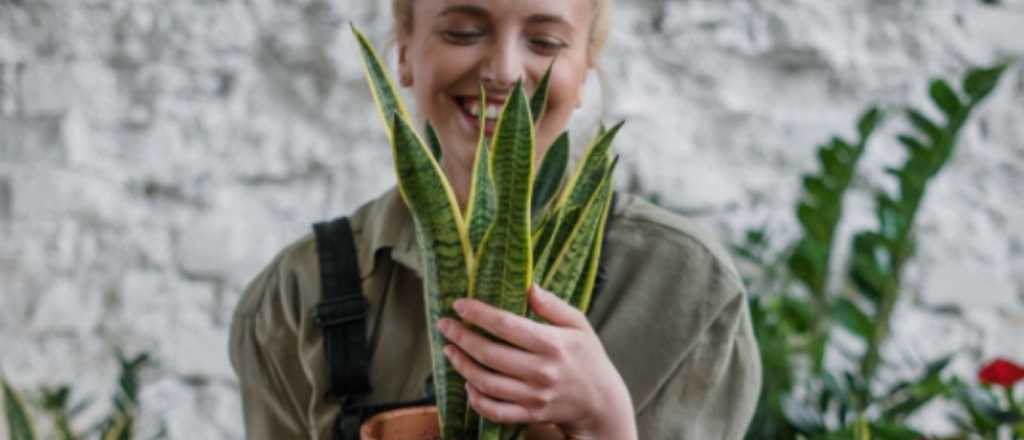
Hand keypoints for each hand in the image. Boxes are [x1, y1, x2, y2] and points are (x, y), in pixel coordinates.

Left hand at [436, 284, 637, 439]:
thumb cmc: (587, 356)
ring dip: (462, 365)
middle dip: (461, 337)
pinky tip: (468, 383)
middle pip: (490, 354)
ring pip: (487, 383)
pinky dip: (476, 399)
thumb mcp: (578, 324)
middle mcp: (541, 371)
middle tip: (445, 325)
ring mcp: (534, 396)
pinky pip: (495, 411)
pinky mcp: (530, 414)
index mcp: (552, 344)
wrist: (601, 402)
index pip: (507, 326)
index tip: (459, 304)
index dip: (479, 314)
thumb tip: (528, 285)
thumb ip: (552, 305)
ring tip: (450, 350)